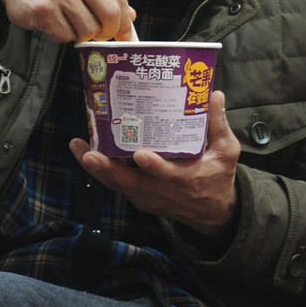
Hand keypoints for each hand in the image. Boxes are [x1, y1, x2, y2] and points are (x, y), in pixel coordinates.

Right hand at [0, 0, 136, 42]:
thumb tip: (131, 17)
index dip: (124, 22)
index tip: (124, 35)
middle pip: (110, 15)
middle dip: (109, 32)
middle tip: (101, 37)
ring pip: (89, 29)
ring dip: (82, 35)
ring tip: (69, 25)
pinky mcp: (44, 9)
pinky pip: (65, 35)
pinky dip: (62, 36)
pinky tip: (52, 24)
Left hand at [69, 91, 240, 235]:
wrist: (211, 212)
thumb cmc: (218, 177)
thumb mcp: (226, 152)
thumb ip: (219, 124)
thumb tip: (214, 93)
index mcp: (185, 179)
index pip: (166, 175)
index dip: (153, 166)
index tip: (140, 154)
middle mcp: (161, 191)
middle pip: (128, 182)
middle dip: (106, 168)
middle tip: (89, 153)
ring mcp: (146, 196)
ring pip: (116, 184)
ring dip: (96, 168)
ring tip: (78, 146)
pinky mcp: (138, 197)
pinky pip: (117, 184)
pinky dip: (102, 170)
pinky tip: (89, 151)